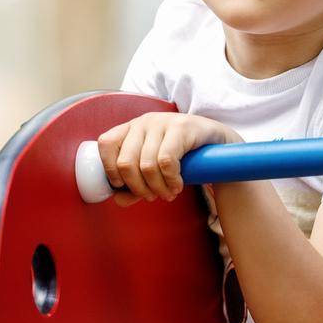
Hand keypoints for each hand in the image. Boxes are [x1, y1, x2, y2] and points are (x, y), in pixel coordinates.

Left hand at [97, 113, 241, 205]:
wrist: (216, 141)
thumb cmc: (181, 156)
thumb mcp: (153, 170)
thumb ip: (134, 186)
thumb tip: (118, 200)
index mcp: (130, 128)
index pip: (106, 145)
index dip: (110, 170)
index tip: (124, 186)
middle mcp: (143, 122)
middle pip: (126, 162)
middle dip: (138, 188)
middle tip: (152, 196)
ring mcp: (162, 122)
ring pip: (146, 165)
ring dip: (157, 188)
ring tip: (168, 194)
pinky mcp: (180, 128)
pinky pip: (166, 161)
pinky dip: (170, 180)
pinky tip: (177, 185)